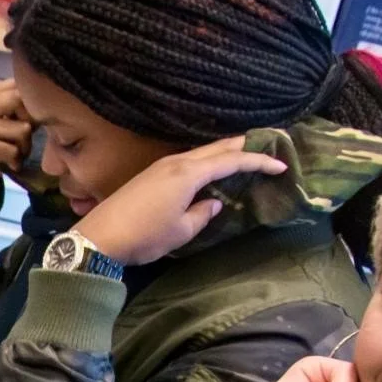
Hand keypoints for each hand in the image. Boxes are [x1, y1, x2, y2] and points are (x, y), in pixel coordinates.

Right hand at [0, 79, 33, 202]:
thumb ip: (14, 110)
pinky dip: (16, 161)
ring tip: (15, 155)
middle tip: (23, 141)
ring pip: (21, 130)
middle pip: (20, 103)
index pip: (15, 85)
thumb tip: (43, 101)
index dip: (30, 104)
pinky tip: (10, 165)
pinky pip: (13, 150)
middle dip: (29, 125)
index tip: (29, 123)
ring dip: (24, 148)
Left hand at [72, 138, 287, 265]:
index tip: (280, 165)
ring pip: (202, 152)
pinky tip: (214, 168)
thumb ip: (203, 213)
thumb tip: (214, 201)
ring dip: (225, 151)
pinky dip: (208, 160)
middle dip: (243, 145)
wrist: (101, 237)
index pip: (231, 162)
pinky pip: (190, 160)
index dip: (257, 162)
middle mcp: (177, 162)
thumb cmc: (145, 236)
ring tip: (246, 152)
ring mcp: (163, 166)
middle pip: (216, 148)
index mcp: (188, 173)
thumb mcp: (182, 230)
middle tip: (267, 144)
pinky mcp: (154, 174)